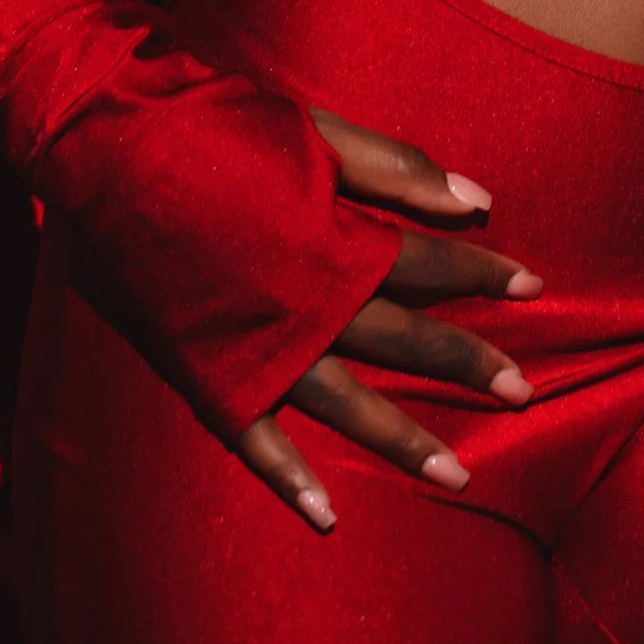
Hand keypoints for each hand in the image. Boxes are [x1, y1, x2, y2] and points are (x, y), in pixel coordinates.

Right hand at [233, 110, 540, 530]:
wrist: (110, 148)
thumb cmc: (220, 125)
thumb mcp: (318, 134)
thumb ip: (397, 170)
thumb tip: (477, 198)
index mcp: (337, 240)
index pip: (430, 261)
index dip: (484, 271)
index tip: (533, 285)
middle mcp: (307, 305)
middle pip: (405, 340)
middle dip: (467, 363)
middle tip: (523, 393)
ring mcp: (257, 348)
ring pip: (347, 406)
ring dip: (403, 440)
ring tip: (457, 476)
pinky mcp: (207, 374)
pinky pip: (255, 442)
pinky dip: (289, 480)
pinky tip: (327, 517)